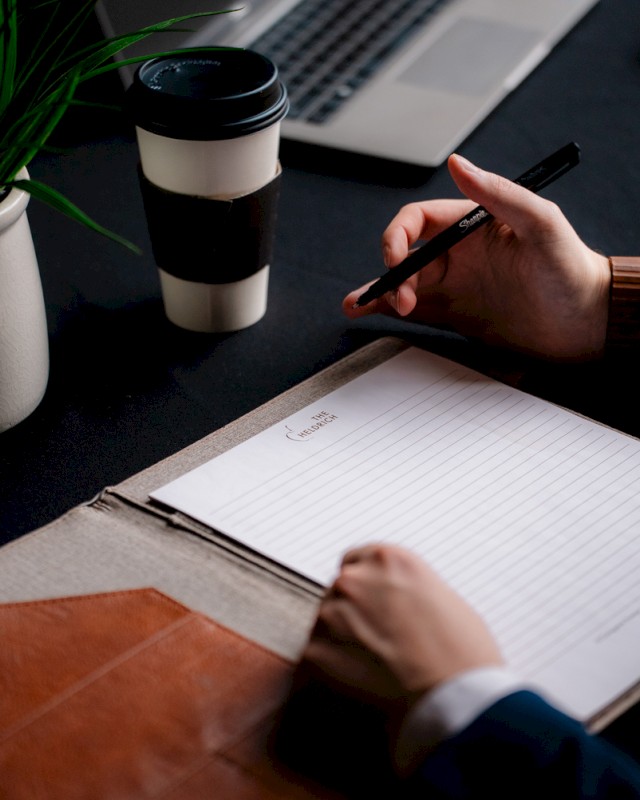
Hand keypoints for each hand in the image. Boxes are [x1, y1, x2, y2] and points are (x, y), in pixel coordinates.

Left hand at [302, 544, 502, 714]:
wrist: (456, 694)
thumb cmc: (463, 650)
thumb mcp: (442, 596)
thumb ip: (408, 588)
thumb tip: (398, 601)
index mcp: (387, 559)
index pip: (355, 560)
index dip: (364, 585)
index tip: (371, 602)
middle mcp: (355, 578)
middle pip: (339, 590)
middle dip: (353, 612)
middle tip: (377, 638)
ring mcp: (333, 613)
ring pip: (326, 621)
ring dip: (341, 638)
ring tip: (374, 663)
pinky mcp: (318, 651)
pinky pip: (317, 654)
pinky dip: (332, 667)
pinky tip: (361, 678)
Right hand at [343, 154, 610, 360]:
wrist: (587, 325)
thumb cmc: (572, 270)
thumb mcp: (542, 224)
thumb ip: (499, 193)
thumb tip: (458, 162)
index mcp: (471, 225)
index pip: (417, 220)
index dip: (397, 238)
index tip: (397, 262)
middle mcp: (458, 252)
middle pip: (404, 255)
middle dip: (392, 275)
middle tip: (402, 302)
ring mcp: (455, 284)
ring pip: (403, 282)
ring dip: (380, 291)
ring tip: (360, 305)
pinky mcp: (455, 313)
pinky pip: (414, 309)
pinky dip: (386, 310)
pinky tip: (365, 311)